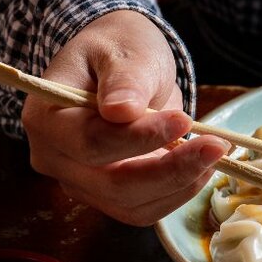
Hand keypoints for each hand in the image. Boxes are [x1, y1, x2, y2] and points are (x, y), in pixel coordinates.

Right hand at [21, 10, 228, 225]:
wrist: (121, 68)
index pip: (91, 142)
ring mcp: (81, 184)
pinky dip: (178, 193)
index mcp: (46, 119)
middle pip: (113, 184)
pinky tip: (201, 168)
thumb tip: (120, 111)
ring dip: (180, 184)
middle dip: (171, 169)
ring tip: (214, 152)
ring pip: (133, 205)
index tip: (183, 120)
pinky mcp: (109, 198)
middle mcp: (55, 160)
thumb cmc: (118, 52)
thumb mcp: (125, 52)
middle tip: (215, 146)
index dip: (140, 138)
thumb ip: (124, 80)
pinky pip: (145, 209)